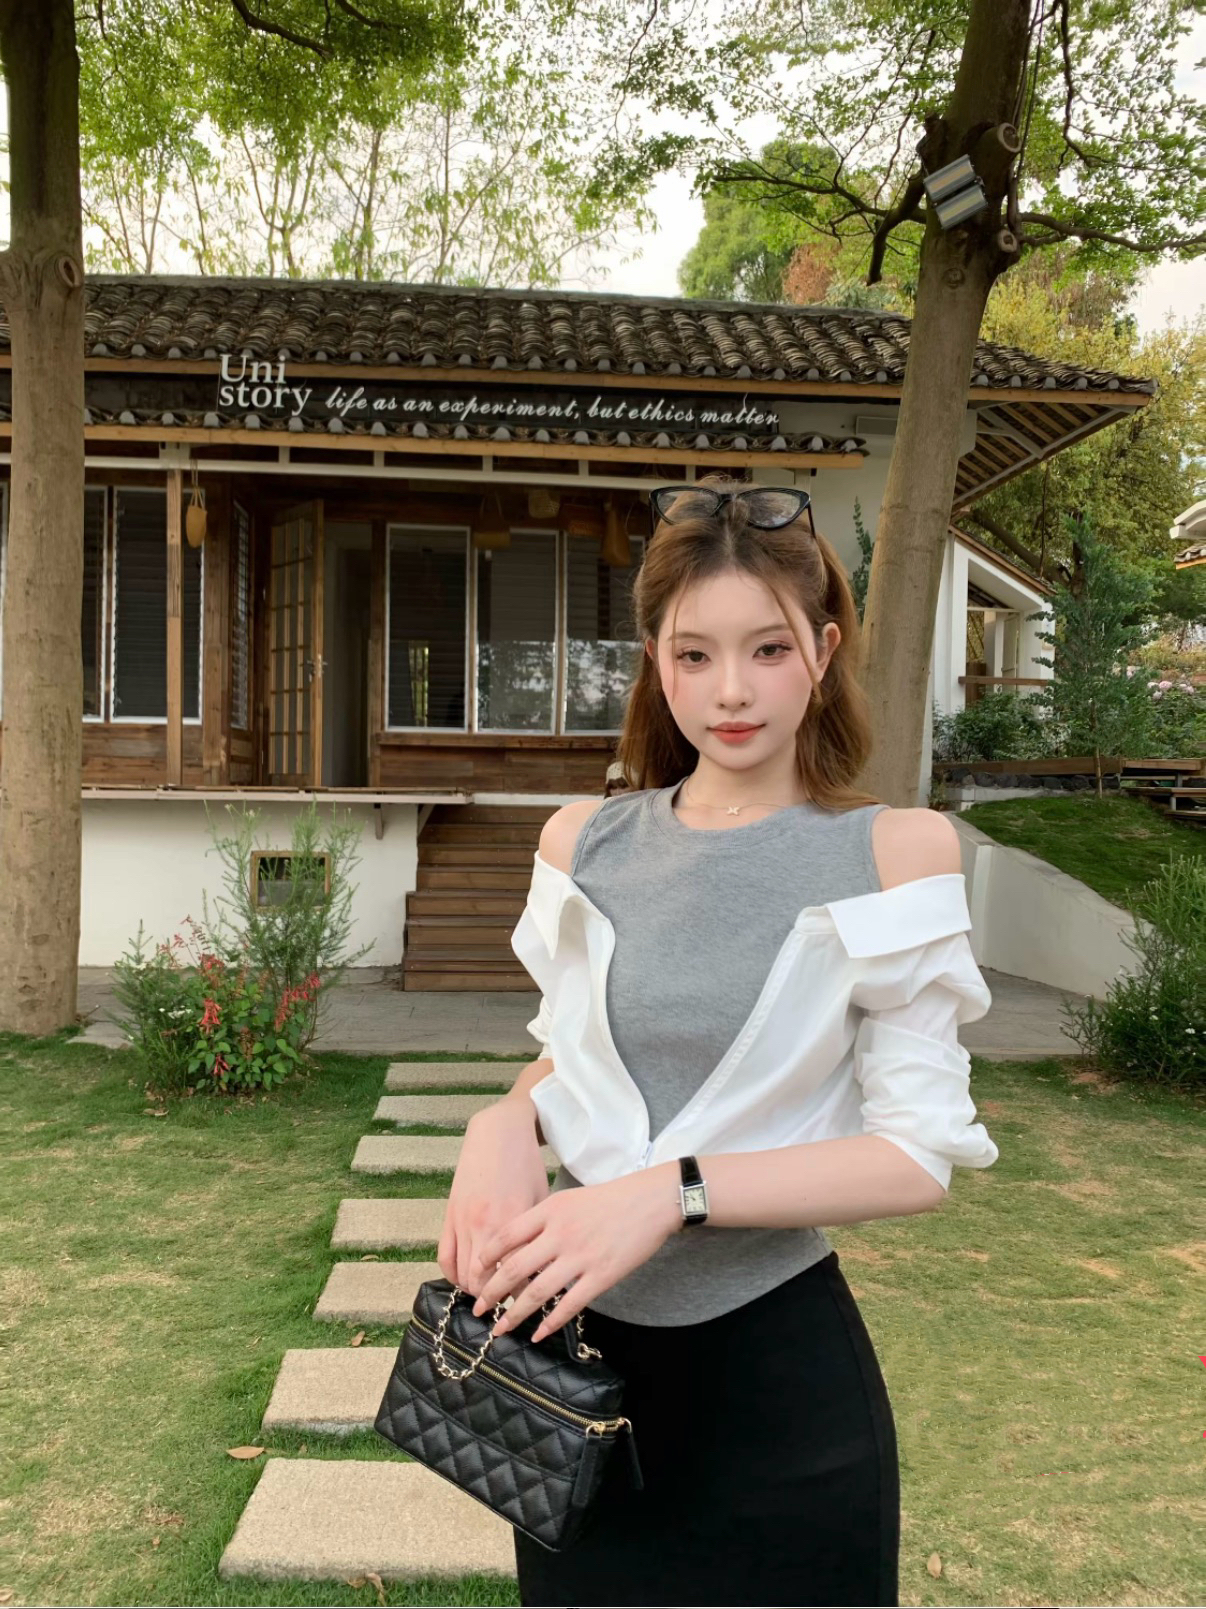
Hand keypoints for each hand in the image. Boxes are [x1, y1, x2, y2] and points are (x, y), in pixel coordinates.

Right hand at [437, 1099, 549, 1298]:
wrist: (498, 1133)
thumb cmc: (526, 1165)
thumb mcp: (541, 1200)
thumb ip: (537, 1236)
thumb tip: (544, 1270)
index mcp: (513, 1224)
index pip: (515, 1276)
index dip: (523, 1297)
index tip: (532, 1306)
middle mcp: (485, 1227)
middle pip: (484, 1283)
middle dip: (497, 1301)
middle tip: (509, 1309)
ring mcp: (462, 1223)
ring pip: (463, 1275)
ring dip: (475, 1292)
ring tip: (489, 1299)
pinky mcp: (449, 1216)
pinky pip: (444, 1258)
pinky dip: (453, 1276)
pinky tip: (465, 1281)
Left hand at [469, 1161, 682, 1341]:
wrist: (651, 1201)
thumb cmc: (608, 1200)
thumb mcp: (569, 1200)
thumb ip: (542, 1220)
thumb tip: (514, 1245)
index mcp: (550, 1211)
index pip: (506, 1236)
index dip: (486, 1259)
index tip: (474, 1274)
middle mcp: (560, 1234)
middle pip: (515, 1268)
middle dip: (491, 1292)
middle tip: (478, 1308)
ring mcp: (581, 1256)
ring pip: (538, 1292)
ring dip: (514, 1314)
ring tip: (500, 1329)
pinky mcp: (601, 1275)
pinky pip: (570, 1305)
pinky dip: (550, 1322)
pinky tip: (538, 1334)